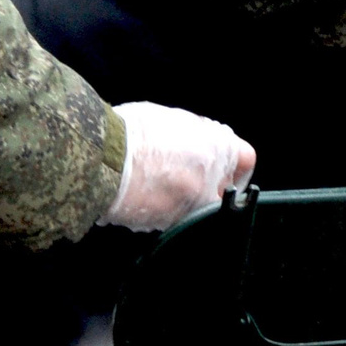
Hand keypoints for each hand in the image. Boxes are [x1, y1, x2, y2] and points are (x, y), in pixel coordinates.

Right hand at [100, 101, 257, 231]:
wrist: (100, 158)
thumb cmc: (131, 133)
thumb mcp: (173, 120)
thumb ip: (199, 135)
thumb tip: (207, 143)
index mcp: (218, 148)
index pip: (245, 160)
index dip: (237, 165)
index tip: (228, 169)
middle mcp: (211, 180)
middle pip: (223, 188)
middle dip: (209, 185)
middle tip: (185, 177)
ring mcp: (190, 205)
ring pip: (197, 207)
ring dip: (183, 199)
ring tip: (156, 183)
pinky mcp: (167, 224)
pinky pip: (172, 219)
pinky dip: (161, 210)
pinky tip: (142, 196)